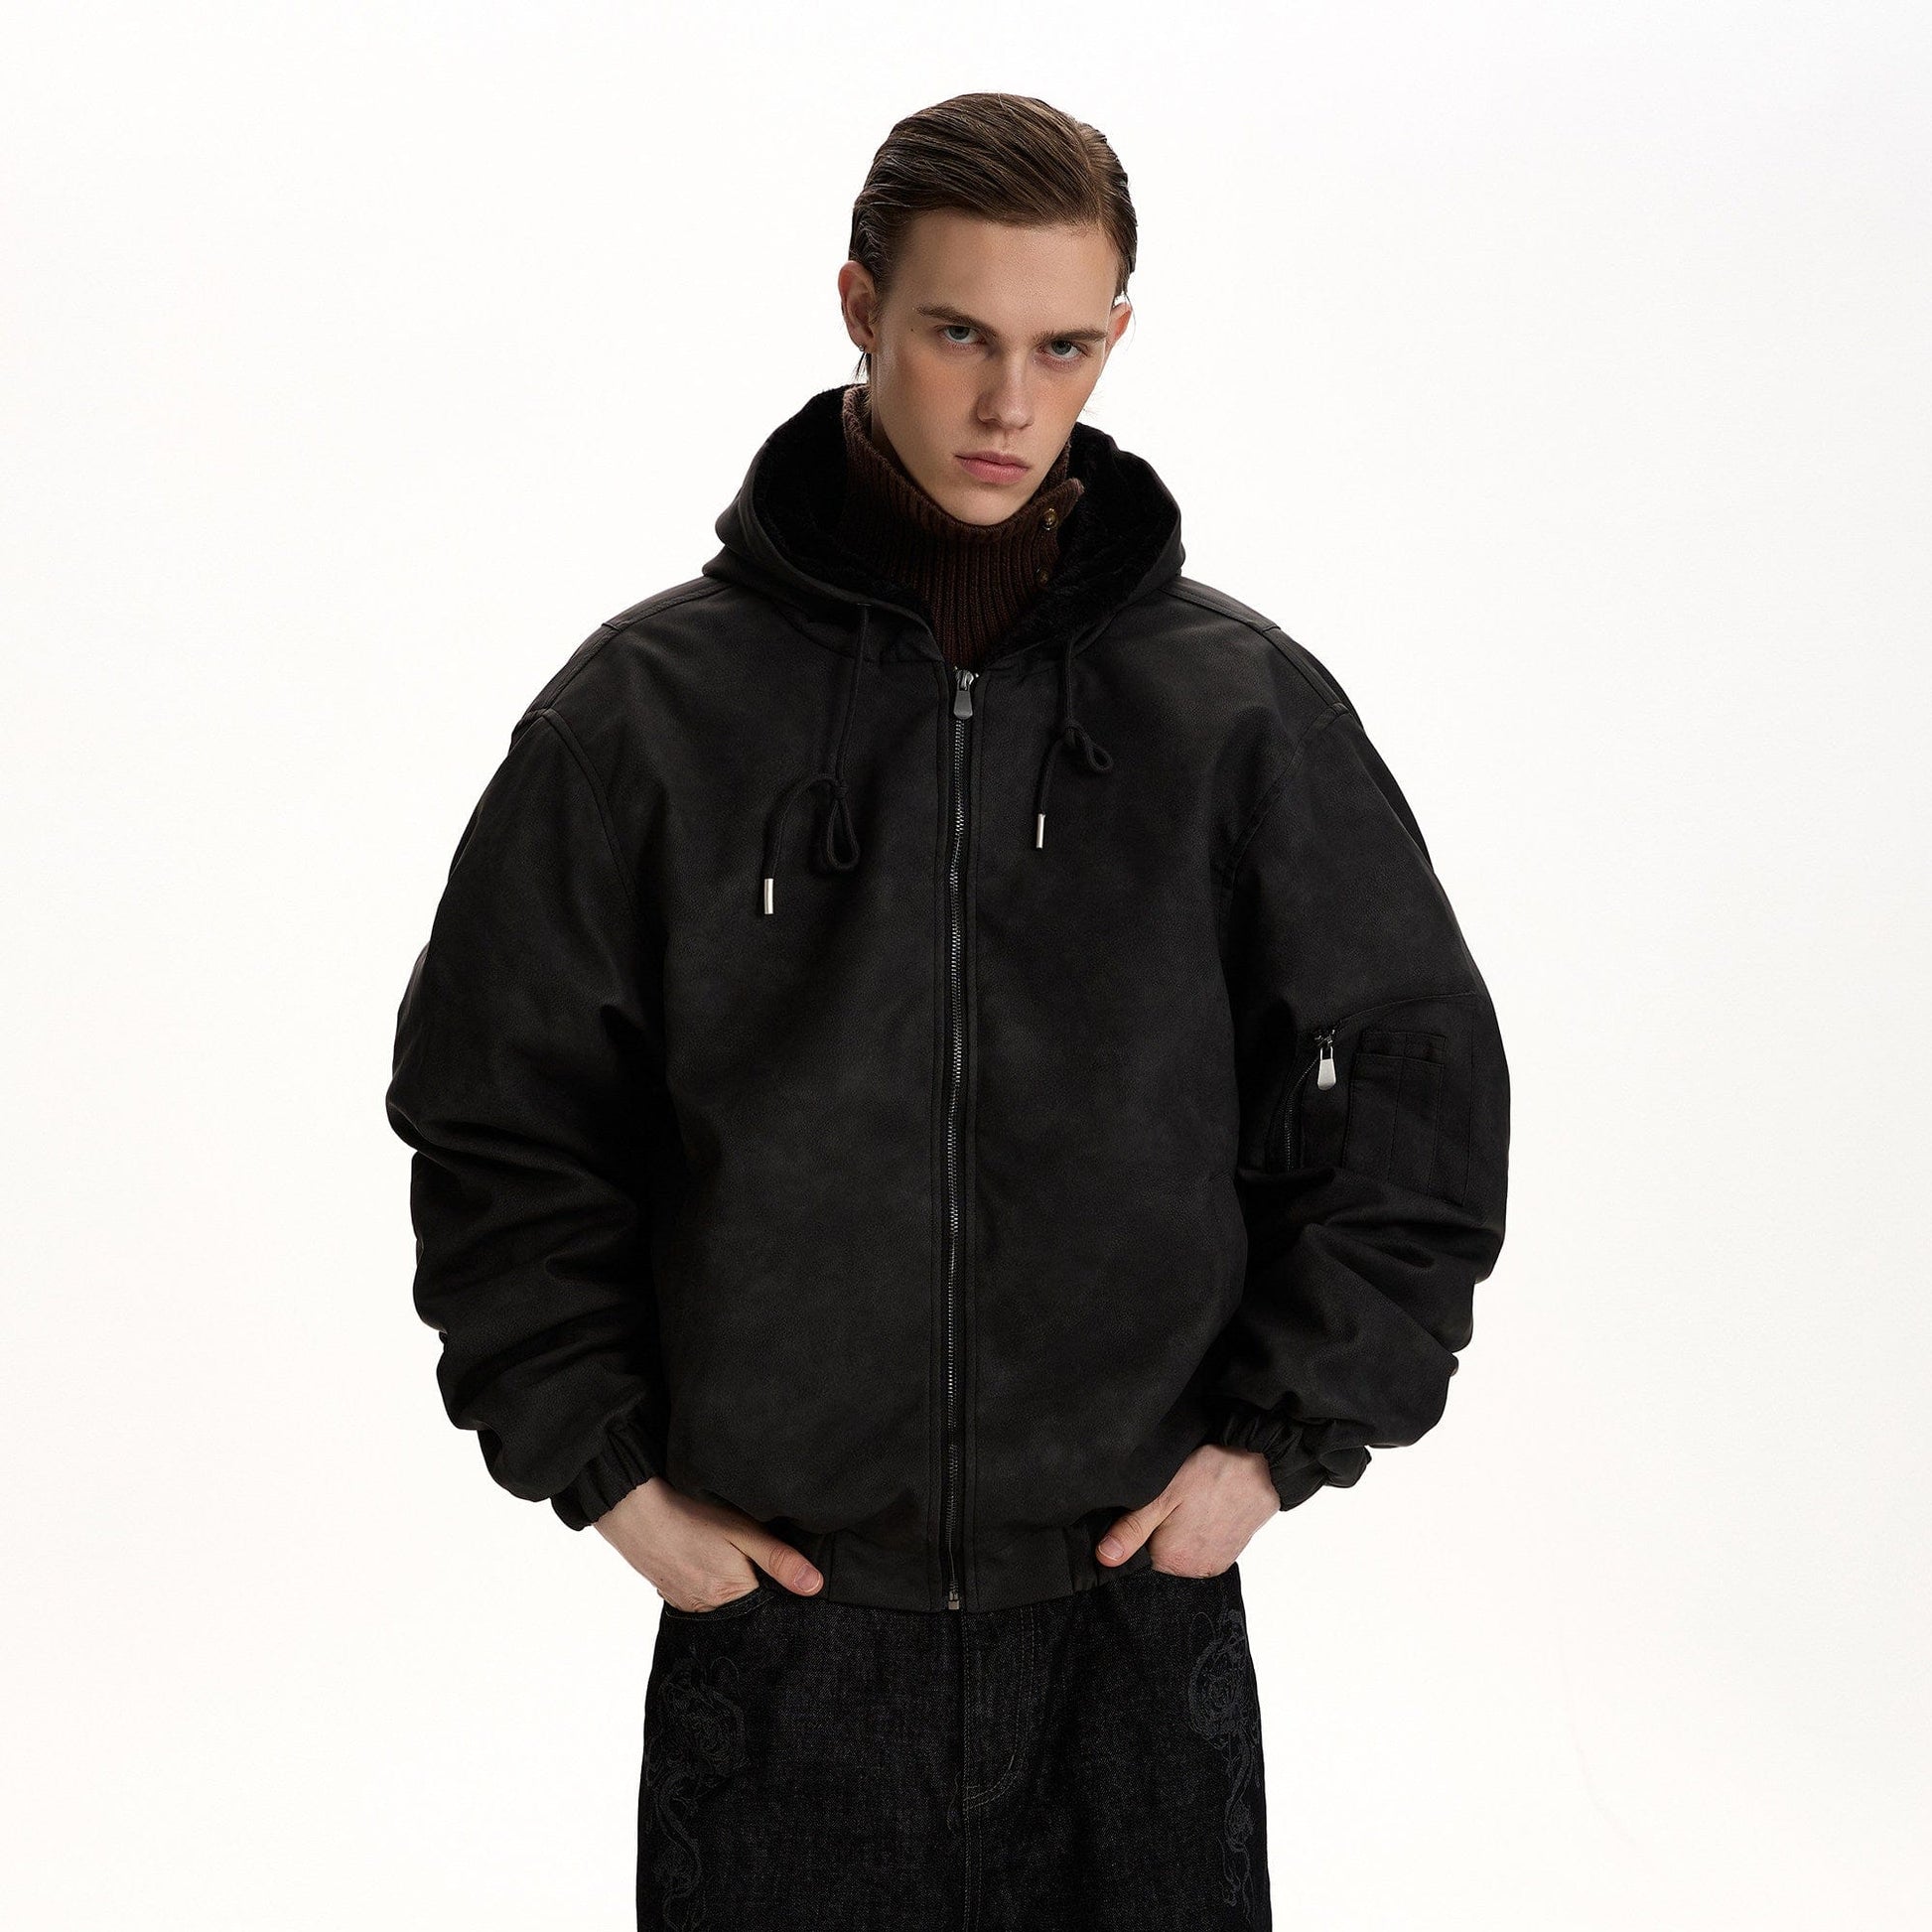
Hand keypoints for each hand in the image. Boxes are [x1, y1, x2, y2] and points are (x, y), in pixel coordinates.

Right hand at [592, 1476, 823, 1610]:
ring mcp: (685, 1602)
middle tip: (754, 1561)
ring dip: (730, 1587)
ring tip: (729, 1560)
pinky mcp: (670, 1592)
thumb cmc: (690, 1515)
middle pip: (744, 1607)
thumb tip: (815, 1587)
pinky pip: (699, 1597)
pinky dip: (707, 1583)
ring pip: (721, 1603)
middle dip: (755, 1590)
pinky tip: (707, 1561)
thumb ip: (779, 1560)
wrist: (633, 1510)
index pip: (768, 1607)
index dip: (780, 1593)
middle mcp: (707, 1609)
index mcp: (731, 1596)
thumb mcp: (742, 1531)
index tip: (785, 1576)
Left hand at [1093, 1443, 1276, 1576]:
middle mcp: (1192, 1571)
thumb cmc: (1211, 1472)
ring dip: (1177, 1533)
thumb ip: (1132, 1528)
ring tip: (1190, 1504)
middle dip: (1156, 1531)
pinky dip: (1196, 1534)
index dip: (1135, 1529)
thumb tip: (1105, 1557)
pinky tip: (1202, 1511)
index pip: (1135, 1554)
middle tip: (1172, 1501)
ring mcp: (1211, 1566)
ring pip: (1178, 1552)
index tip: (1148, 1507)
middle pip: (1157, 1554)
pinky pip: (1198, 1551)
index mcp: (1171, 1559)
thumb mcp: (1163, 1494)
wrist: (1261, 1465)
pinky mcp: (1225, 1558)